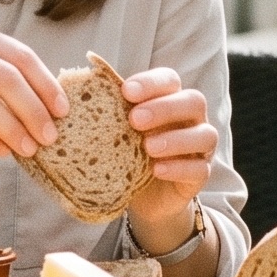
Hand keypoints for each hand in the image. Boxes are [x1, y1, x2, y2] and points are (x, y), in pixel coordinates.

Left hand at [121, 68, 216, 247]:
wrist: (141, 196)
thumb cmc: (127, 152)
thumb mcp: (115, 130)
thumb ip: (105, 110)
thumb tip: (70, 93)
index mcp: (170, 99)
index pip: (169, 80)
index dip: (151, 83)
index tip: (126, 91)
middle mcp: (191, 119)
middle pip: (194, 101)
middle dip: (165, 108)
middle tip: (135, 119)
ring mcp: (201, 147)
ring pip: (206, 135)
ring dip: (176, 139)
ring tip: (148, 147)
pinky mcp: (200, 174)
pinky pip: (200, 169)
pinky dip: (179, 168)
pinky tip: (157, 170)